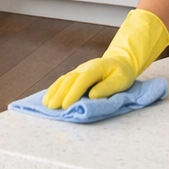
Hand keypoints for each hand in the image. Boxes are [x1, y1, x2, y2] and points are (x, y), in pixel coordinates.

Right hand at [43, 9, 168, 107]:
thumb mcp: (121, 80)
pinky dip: (54, 89)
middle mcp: (83, 68)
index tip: (66, 105)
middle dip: (59, 94)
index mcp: (95, 68)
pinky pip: (62, 81)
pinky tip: (48, 97)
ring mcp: (78, 70)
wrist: (120, 61)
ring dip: (54, 92)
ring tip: (46, 104)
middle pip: (69, 80)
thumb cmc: (122, 73)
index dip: (73, 93)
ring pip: (63, 80)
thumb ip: (107, 87)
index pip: (82, 80)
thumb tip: (92, 96)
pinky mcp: (75, 75)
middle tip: (52, 107)